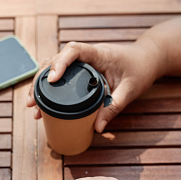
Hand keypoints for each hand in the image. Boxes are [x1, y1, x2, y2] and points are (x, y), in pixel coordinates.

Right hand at [28, 40, 163, 131]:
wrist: (147, 59)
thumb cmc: (140, 70)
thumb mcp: (130, 90)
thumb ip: (114, 107)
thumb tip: (96, 129)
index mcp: (98, 53)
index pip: (73, 50)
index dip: (59, 63)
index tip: (51, 80)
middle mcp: (86, 54)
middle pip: (55, 60)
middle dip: (40, 80)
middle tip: (33, 101)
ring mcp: (82, 61)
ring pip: (54, 68)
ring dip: (41, 84)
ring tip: (33, 106)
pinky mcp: (81, 70)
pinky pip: (62, 75)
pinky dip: (50, 88)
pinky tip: (43, 104)